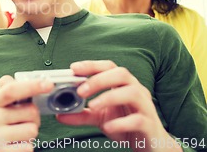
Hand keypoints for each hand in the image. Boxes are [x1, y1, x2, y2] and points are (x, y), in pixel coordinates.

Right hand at [0, 75, 53, 151]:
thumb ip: (6, 92)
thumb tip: (8, 78)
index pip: (11, 90)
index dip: (32, 85)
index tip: (48, 83)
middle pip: (30, 111)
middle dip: (34, 117)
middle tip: (23, 122)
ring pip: (32, 130)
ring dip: (30, 134)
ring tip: (19, 135)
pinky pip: (29, 147)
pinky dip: (27, 147)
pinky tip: (16, 146)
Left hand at [57, 60, 181, 151]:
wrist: (150, 145)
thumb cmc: (126, 124)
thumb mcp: (100, 117)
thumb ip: (81, 114)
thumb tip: (59, 114)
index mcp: (123, 84)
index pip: (109, 66)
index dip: (92, 65)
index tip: (73, 68)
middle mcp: (136, 90)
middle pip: (121, 73)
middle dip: (99, 79)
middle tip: (80, 91)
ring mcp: (145, 106)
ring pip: (132, 92)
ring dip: (109, 97)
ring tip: (91, 107)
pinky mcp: (150, 124)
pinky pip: (138, 119)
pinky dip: (121, 123)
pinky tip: (107, 127)